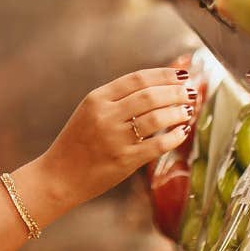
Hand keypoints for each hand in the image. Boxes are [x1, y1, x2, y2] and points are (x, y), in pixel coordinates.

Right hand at [32, 67, 194, 210]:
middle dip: (176, 92)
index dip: (164, 74)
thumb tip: (155, 85)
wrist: (58, 176)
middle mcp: (106, 115)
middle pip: (150, 95)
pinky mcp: (124, 160)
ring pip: (157, 118)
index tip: (182, 74)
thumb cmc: (77, 143)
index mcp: (96, 99)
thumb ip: (117, 99)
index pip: (137, 79)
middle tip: (190, 93)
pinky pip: (157, 144)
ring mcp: (115, 138)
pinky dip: (174, 137)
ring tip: (188, 111)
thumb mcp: (90, 112)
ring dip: (178, 112)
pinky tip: (181, 133)